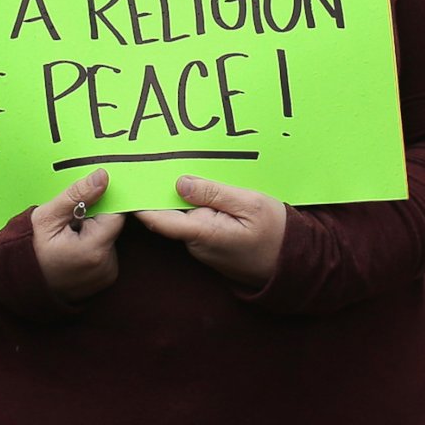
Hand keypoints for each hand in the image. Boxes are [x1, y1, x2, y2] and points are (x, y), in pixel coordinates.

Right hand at [31, 168, 125, 300]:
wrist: (22, 286)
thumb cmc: (31, 251)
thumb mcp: (48, 217)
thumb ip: (76, 194)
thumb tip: (102, 176)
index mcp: (94, 250)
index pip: (115, 214)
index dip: (100, 205)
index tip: (80, 208)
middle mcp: (106, 266)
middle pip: (112, 227)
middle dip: (93, 220)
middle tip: (69, 227)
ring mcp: (107, 275)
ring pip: (109, 239)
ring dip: (93, 234)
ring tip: (69, 241)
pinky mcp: (106, 280)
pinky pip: (106, 253)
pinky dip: (94, 248)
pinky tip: (74, 252)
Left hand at [130, 175, 288, 286]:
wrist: (294, 264)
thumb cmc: (276, 233)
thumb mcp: (249, 204)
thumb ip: (213, 193)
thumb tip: (180, 183)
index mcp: (202, 232)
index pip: (157, 219)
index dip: (140, 201)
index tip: (130, 180)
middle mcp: (196, 243)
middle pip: (168, 214)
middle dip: (162, 190)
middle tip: (158, 159)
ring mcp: (202, 246)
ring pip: (183, 216)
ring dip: (181, 197)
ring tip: (180, 166)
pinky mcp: (210, 245)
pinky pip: (195, 221)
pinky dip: (195, 205)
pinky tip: (203, 187)